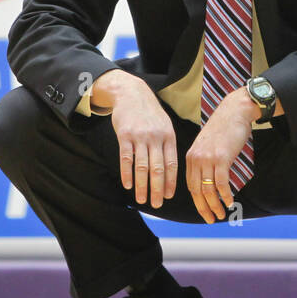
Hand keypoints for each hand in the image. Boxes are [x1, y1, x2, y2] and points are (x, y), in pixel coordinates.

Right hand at [99, 71, 178, 208]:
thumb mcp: (164, 125)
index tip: (168, 196)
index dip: (170, 182)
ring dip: (142, 186)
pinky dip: (127, 173)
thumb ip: (167, 146)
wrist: (132, 93)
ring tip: (142, 200)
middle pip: (158, 168)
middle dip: (157, 189)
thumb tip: (169, 171)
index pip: (171, 164)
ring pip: (142, 166)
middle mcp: (156, 137)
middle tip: (156, 205)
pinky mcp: (125, 135)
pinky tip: (128, 185)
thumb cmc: (149, 114)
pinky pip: (126, 158)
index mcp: (168, 136)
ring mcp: (140, 136)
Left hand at [186, 90, 258, 222]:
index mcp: (191, 157)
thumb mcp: (208, 144)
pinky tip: (230, 202)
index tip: (204, 211)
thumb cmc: (224, 127)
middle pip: (197, 190)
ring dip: (215, 205)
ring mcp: (208, 158)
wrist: (234, 111)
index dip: (197, 201)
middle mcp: (196, 159)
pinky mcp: (221, 158)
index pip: (191, 185)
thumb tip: (210, 179)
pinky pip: (221, 183)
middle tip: (210, 219)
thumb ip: (205, 160)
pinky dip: (225, 195)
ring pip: (208, 189)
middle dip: (203, 208)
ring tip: (221, 214)